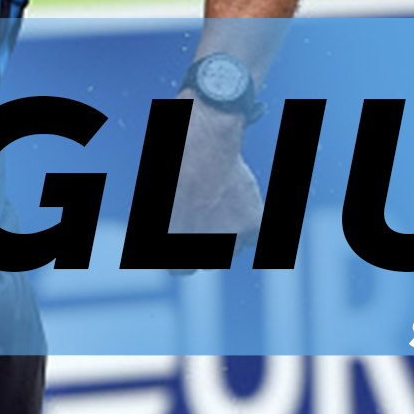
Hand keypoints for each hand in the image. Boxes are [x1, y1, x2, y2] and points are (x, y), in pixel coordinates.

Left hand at [168, 91, 262, 262]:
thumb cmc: (173, 170)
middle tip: (206, 210)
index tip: (189, 233)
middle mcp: (201, 252)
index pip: (182, 268)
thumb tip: (168, 242)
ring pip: (235, 246)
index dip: (185, 249)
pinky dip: (251, 219)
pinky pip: (256, 233)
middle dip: (210, 240)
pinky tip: (238, 198)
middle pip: (211, 258)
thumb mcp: (156, 205)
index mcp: (173, 251)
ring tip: (218, 198)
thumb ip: (164, 231)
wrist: (200, 146)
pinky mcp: (252, 226)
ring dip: (231, 231)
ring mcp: (229, 242)